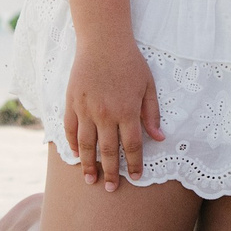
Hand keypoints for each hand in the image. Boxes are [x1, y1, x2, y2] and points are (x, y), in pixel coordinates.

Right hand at [63, 37, 163, 190]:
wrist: (103, 41)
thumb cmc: (130, 62)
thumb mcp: (148, 86)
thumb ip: (152, 114)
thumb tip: (160, 139)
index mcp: (127, 111)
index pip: (132, 146)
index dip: (135, 164)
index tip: (136, 177)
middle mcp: (105, 114)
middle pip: (108, 151)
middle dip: (111, 172)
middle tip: (110, 188)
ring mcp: (86, 109)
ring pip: (86, 145)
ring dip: (88, 164)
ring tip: (90, 179)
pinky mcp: (71, 103)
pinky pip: (69, 129)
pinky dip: (72, 144)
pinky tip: (76, 155)